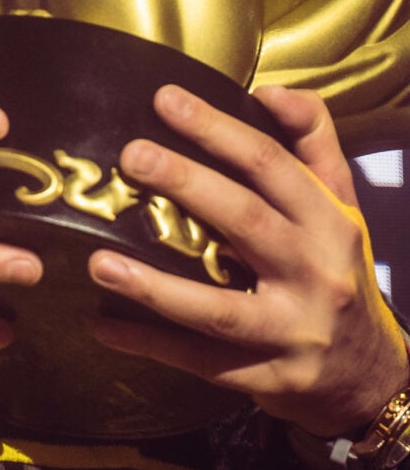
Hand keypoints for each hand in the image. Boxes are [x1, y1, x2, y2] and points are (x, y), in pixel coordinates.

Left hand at [88, 83, 408, 435]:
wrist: (372, 375)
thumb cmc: (339, 271)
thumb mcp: (341, 206)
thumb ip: (312, 141)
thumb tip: (269, 91)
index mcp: (329, 221)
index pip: (271, 163)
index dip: (218, 128)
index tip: (164, 100)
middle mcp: (316, 272)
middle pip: (246, 220)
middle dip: (186, 184)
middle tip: (131, 157)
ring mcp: (293, 331)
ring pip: (217, 308)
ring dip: (153, 286)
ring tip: (98, 261)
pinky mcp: (270, 378)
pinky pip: (202, 361)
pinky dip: (152, 344)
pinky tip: (104, 327)